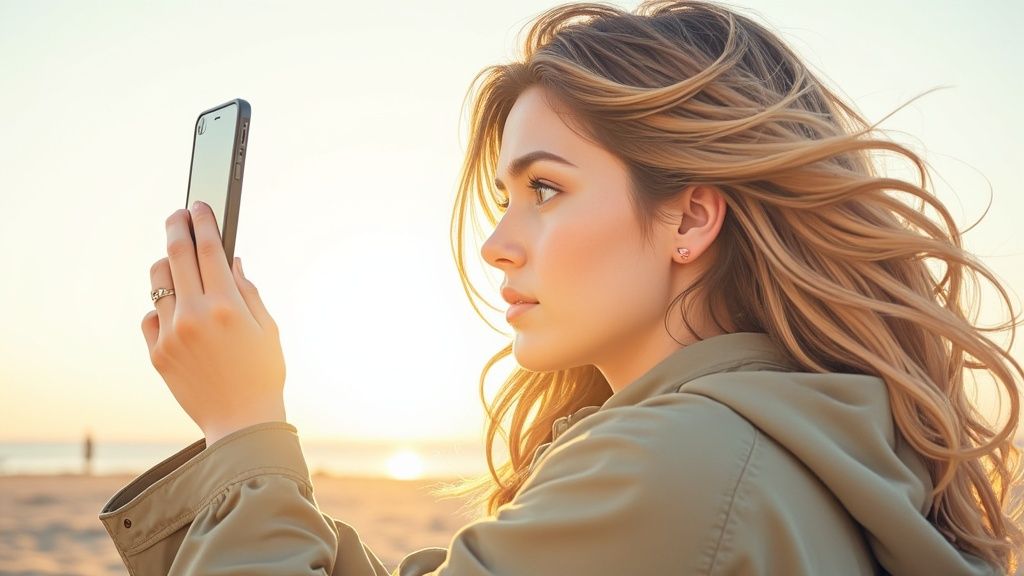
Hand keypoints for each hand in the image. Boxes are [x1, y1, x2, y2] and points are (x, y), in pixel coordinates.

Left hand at [141, 201, 286, 445]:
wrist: (241, 422)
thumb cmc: (263, 373)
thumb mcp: (268, 328)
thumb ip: (248, 291)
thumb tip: (231, 260)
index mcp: (227, 306)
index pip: (209, 249)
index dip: (204, 221)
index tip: (200, 205)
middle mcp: (194, 316)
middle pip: (175, 255)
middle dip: (177, 227)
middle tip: (179, 214)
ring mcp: (171, 335)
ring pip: (157, 282)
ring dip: (167, 266)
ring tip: (178, 265)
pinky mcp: (157, 354)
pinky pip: (151, 316)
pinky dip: (163, 309)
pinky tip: (178, 313)